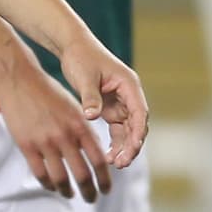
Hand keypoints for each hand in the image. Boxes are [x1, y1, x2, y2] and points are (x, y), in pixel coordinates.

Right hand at [0, 52, 113, 202]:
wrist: (19, 79)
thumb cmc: (49, 92)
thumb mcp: (73, 108)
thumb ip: (83, 130)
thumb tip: (93, 154)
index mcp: (81, 126)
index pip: (99, 161)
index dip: (105, 179)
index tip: (106, 189)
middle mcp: (65, 136)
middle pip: (82, 174)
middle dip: (90, 191)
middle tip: (92, 199)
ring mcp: (45, 142)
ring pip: (61, 178)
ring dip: (68, 191)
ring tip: (70, 195)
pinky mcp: (26, 146)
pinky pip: (40, 173)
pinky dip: (48, 184)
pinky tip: (52, 186)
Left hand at [58, 35, 148, 168]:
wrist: (73, 47)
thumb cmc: (81, 57)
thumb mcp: (85, 77)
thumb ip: (90, 97)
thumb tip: (93, 116)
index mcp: (128, 84)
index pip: (139, 111)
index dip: (138, 131)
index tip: (134, 147)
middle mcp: (128, 95)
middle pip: (136, 125)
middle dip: (132, 145)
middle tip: (122, 163)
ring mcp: (121, 103)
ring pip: (128, 130)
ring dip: (124, 147)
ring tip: (115, 164)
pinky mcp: (110, 108)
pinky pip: (117, 130)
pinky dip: (115, 143)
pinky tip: (109, 157)